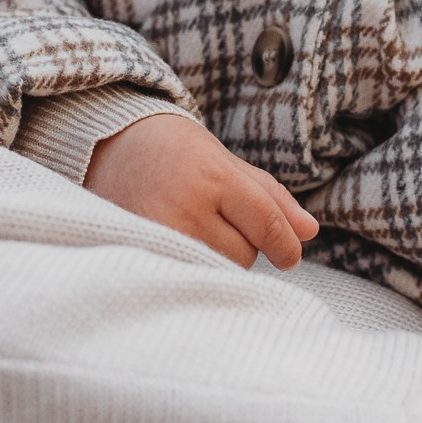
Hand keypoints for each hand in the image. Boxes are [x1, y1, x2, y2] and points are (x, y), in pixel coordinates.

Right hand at [84, 110, 320, 270]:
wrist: (111, 145)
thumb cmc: (178, 153)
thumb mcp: (228, 163)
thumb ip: (271, 197)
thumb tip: (310, 234)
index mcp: (214, 177)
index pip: (267, 224)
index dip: (285, 246)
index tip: (288, 257)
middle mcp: (187, 206)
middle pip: (243, 255)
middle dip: (240, 243)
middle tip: (214, 220)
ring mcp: (160, 232)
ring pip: (216, 271)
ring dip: (215, 259)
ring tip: (192, 230)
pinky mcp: (138, 251)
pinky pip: (185, 277)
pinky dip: (191, 270)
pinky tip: (181, 252)